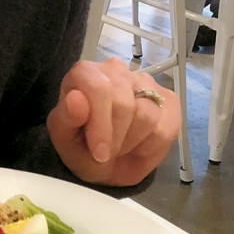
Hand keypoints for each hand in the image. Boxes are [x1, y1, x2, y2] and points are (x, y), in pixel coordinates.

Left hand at [46, 58, 179, 186]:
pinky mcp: (168, 100)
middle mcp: (116, 70)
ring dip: (131, 142)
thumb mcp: (65, 140)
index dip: (100, 124)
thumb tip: (75, 99)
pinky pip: (165, 127)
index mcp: (85, 73)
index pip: (98, 88)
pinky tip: (138, 145)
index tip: (99, 152)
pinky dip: (150, 146)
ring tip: (119, 146)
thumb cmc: (82, 148)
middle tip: (106, 153)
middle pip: (124, 103)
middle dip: (115, 137)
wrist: (107, 163)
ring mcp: (145, 82)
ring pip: (147, 115)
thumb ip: (67, 118)